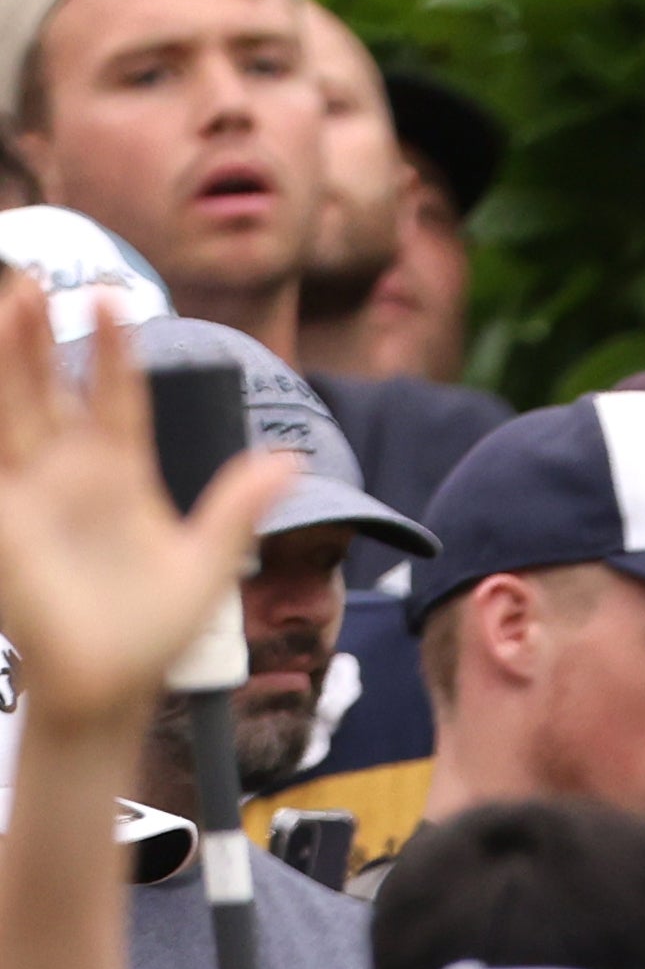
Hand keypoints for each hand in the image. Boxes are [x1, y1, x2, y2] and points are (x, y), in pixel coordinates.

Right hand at [0, 284, 291, 727]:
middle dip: (41, 338)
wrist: (110, 686)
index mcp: (116, 475)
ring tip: (11, 302)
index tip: (117, 301)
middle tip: (39, 282)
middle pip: (48, 388)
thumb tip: (291, 457)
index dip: (115, 352)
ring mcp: (28, 492)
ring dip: (7, 360)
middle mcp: (66, 473)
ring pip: (11, 409)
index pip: (114, 398)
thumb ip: (239, 505)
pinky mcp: (2, 518)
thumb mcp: (206, 561)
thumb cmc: (154, 632)